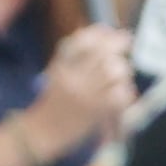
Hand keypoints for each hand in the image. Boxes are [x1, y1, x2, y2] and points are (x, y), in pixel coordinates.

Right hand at [30, 25, 135, 148]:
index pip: (82, 41)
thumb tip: (102, 31)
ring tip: (121, 76)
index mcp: (61, 68)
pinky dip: (126, 92)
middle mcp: (72, 79)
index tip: (111, 30)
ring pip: (114, 71)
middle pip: (103, 53)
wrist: (40, 135)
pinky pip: (120, 94)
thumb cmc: (52, 104)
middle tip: (126, 44)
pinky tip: (123, 94)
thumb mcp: (56, 75)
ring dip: (123, 70)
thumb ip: (74, 55)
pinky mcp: (96, 112)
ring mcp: (85, 95)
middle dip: (118, 45)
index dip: (100, 33)